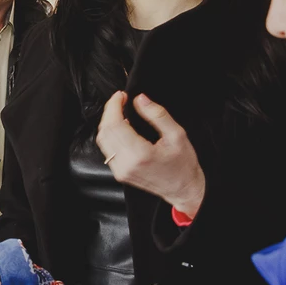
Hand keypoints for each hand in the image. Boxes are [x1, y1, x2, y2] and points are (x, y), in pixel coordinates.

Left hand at [95, 92, 205, 218]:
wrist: (183, 189)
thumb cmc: (183, 165)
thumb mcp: (177, 135)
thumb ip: (157, 115)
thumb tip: (140, 99)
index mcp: (140, 154)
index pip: (115, 124)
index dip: (114, 106)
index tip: (120, 95)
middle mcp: (126, 164)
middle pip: (105, 131)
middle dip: (110, 111)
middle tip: (120, 100)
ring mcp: (120, 171)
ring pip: (102, 140)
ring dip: (108, 122)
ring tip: (120, 111)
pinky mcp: (119, 173)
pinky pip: (107, 149)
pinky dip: (110, 134)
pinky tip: (122, 127)